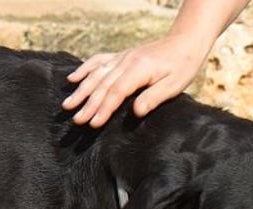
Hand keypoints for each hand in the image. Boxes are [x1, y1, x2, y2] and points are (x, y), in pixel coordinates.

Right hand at [62, 34, 209, 127]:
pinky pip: (98, 61)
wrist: (184, 42)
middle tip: (76, 120)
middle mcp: (126, 62)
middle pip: (102, 85)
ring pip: (96, 74)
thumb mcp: (173, 85)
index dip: (104, 108)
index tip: (93, 123)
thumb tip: (136, 112)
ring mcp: (121, 57)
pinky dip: (84, 69)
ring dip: (81, 90)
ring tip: (68, 105)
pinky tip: (72, 79)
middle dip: (88, 104)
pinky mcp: (121, 56)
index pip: (116, 92)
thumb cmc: (182, 66)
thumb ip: (153, 98)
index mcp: (139, 70)